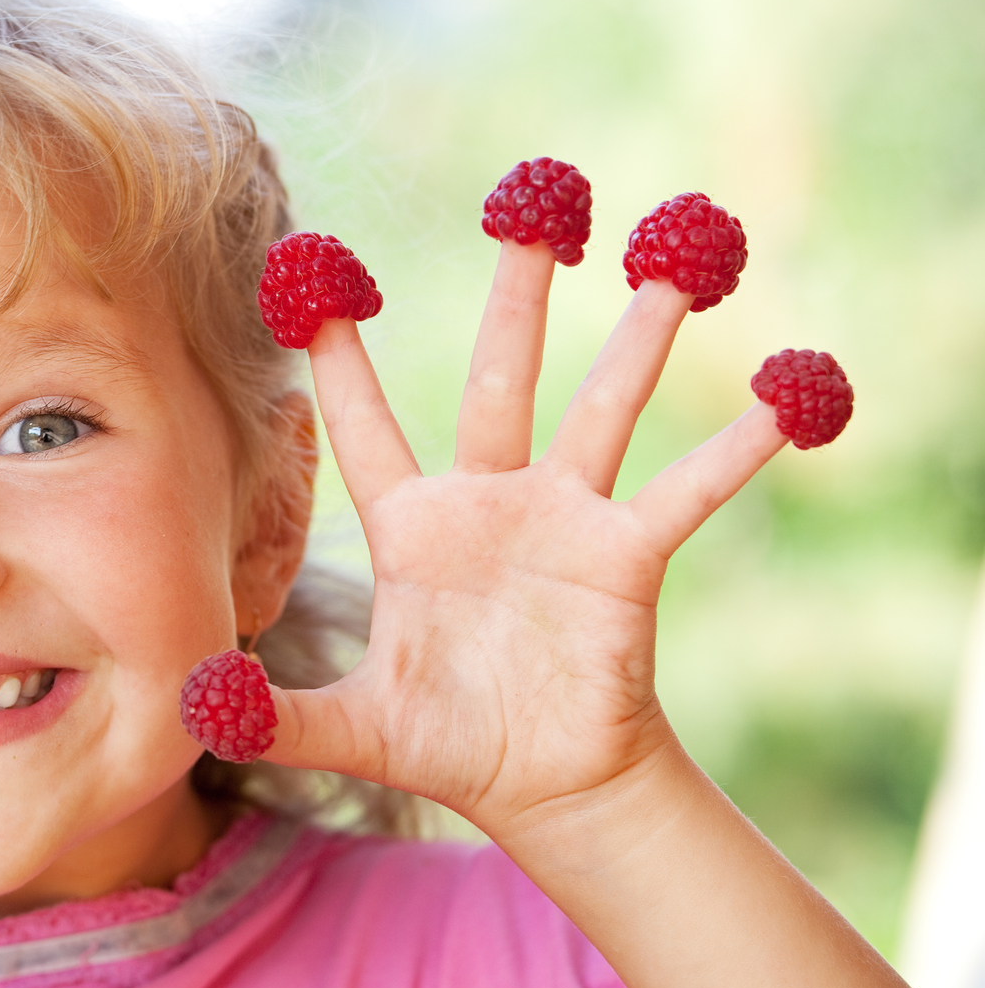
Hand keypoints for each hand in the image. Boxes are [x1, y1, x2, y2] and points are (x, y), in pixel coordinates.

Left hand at [266, 241, 785, 838]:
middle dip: (517, 292)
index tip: (316, 273)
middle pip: (498, 376)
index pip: (363, 426)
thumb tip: (197, 704)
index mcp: (412, 527)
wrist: (543, 786)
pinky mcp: (628, 555)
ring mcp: (564, 519)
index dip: (338, 355)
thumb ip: (275, 717)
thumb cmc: (445, 744)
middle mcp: (488, 502)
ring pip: (603, 407)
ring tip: (676, 252)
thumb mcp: (350, 732)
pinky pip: (689, 490)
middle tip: (530, 202)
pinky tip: (789, 394)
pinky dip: (741, 446)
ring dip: (642, 335)